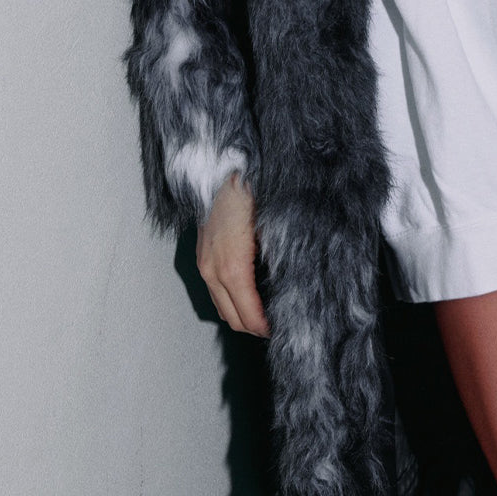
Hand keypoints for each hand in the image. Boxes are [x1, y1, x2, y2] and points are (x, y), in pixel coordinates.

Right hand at [196, 172, 270, 335]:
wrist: (227, 165)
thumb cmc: (254, 193)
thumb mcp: (275, 229)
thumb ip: (282, 262)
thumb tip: (295, 287)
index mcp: (232, 267)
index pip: (249, 316)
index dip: (268, 328)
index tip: (286, 330)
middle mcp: (212, 270)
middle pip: (233, 319)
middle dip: (256, 327)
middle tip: (280, 325)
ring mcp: (203, 263)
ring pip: (221, 307)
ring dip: (243, 315)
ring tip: (268, 312)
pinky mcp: (201, 255)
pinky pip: (215, 290)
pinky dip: (231, 299)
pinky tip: (251, 293)